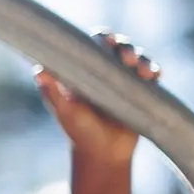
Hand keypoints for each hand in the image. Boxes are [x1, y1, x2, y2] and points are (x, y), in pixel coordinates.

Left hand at [36, 32, 158, 164]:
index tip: (107, 40)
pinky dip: (154, 70)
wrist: (104, 155)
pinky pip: (152, 74)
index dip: (101, 38)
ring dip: (142, 59)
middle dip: (125, 47)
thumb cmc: (79, 132)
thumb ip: (52, 93)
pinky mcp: (142, 91)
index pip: (93, 45)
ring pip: (138, 58)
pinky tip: (153, 76)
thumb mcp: (65, 112)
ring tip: (142, 72)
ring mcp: (125, 80)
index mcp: (84, 70)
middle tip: (127, 59)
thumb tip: (39, 71)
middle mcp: (105, 71)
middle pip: (118, 47)